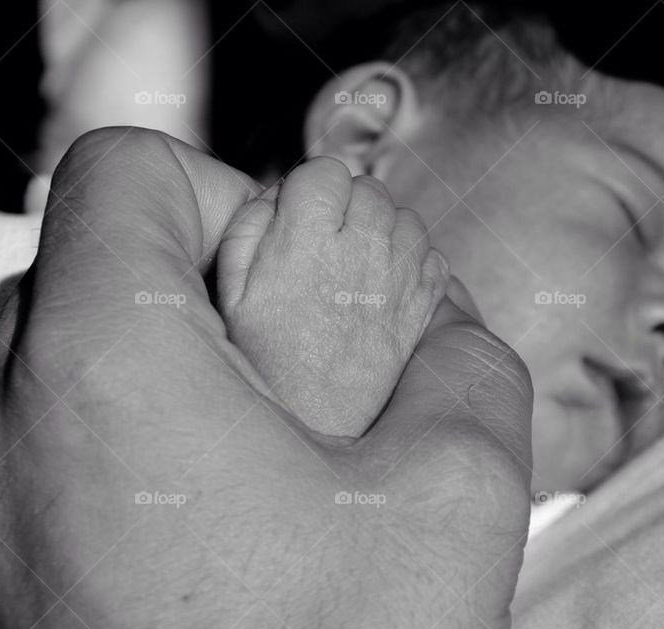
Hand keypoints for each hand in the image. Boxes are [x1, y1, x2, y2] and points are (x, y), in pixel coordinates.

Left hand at [0, 128, 532, 628]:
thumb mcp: (456, 502)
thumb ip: (466, 370)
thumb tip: (449, 327)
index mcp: (105, 364)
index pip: (120, 172)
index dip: (211, 191)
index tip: (269, 274)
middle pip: (60, 252)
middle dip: (164, 272)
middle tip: (251, 351)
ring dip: (98, 340)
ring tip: (193, 414)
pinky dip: (54, 423)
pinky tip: (141, 492)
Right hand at [218, 160, 448, 437]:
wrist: (315, 422)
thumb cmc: (265, 362)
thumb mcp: (231, 290)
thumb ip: (251, 225)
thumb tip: (280, 192)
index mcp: (307, 240)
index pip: (325, 170)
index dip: (310, 187)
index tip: (301, 213)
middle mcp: (361, 250)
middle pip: (368, 188)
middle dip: (346, 204)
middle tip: (325, 240)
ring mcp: (400, 277)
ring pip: (405, 217)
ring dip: (382, 229)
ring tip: (354, 262)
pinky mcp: (424, 304)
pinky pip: (432, 255)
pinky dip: (412, 260)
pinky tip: (383, 283)